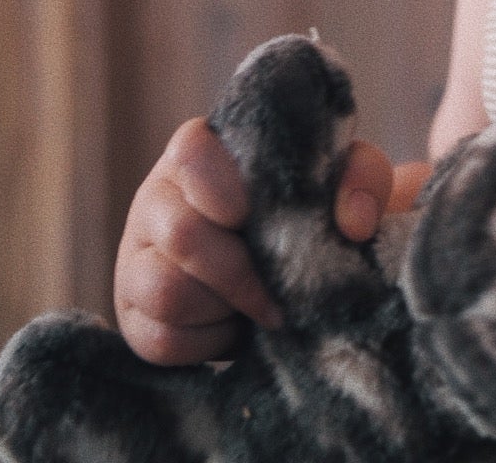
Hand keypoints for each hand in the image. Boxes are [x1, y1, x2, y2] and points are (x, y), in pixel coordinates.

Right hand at [114, 117, 398, 363]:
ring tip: (255, 305)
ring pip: (164, 291)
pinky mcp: (133, 312)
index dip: (219, 186)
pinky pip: (157, 339)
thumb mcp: (342, 180)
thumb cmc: (306, 210)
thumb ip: (362, 178)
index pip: (189, 151)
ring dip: (222, 308)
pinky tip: (230, 327)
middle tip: (278, 291)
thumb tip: (353, 221)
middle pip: (181, 234)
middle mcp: (158, 197)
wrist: (285, 269)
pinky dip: (204, 343)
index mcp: (201, 153)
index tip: (252, 214)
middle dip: (240, 272)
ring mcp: (137, 255)